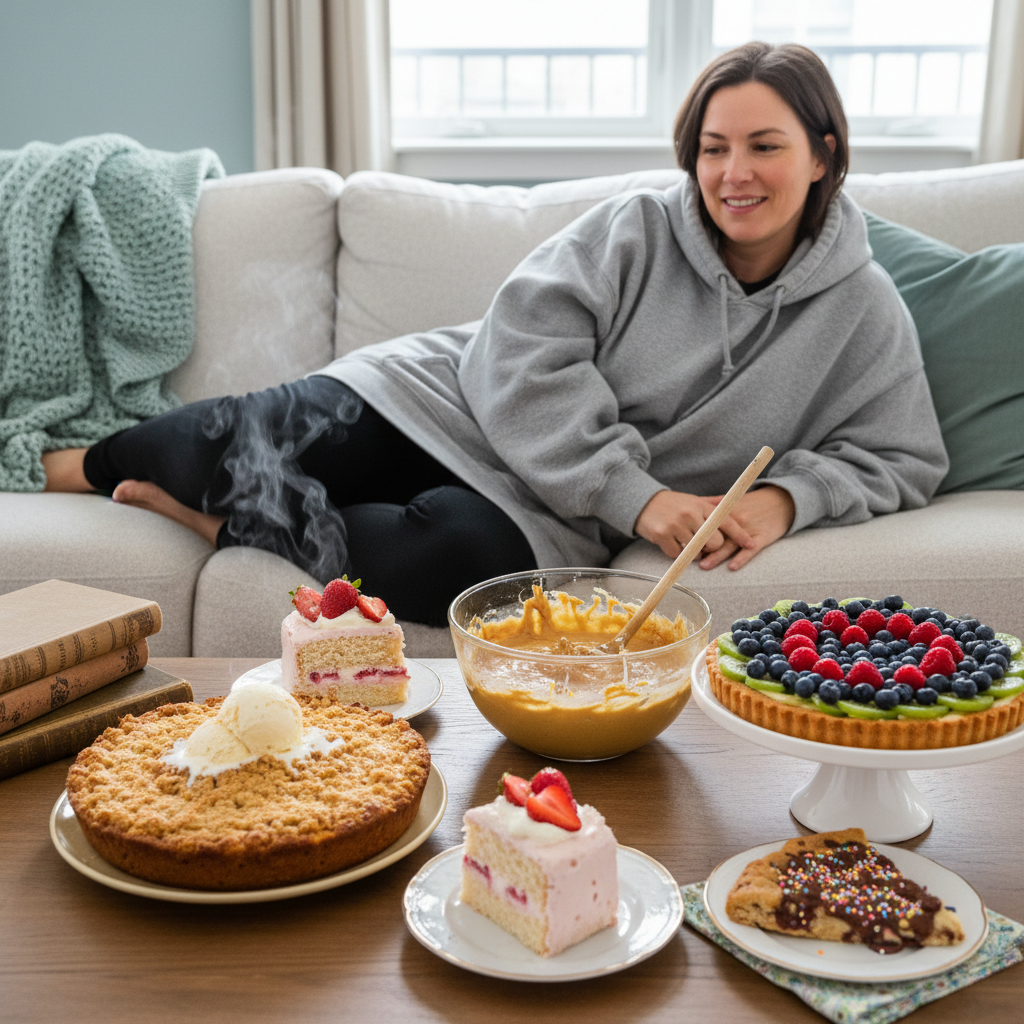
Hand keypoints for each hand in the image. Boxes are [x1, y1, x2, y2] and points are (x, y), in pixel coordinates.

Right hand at [634, 489, 756, 560]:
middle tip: (703, 544)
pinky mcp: (662, 535)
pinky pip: (677, 555)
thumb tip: (731, 501)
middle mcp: (690, 514)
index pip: (726, 521)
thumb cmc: (672, 503)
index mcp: (700, 505)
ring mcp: (675, 525)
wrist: (642, 502)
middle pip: (714, 542)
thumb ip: (712, 503)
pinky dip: (677, 554)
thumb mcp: (693, 500)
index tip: (751, 544)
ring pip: (696, 551)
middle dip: (711, 547)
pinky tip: (673, 544)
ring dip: (693, 552)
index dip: (740, 534)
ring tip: (687, 543)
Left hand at [697, 485, 795, 569]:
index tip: (682, 540)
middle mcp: (737, 519)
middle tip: (688, 556)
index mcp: (727, 510)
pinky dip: (742, 558)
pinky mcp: (762, 537)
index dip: (695, 531)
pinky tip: (732, 567)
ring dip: (717, 556)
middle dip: (702, 546)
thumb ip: (713, 502)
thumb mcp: (733, 499)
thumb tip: (693, 503)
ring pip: (730, 544)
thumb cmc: (753, 502)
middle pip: (716, 535)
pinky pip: (751, 550)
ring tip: (704, 565)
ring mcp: (749, 529)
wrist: (781, 501)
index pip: (708, 522)